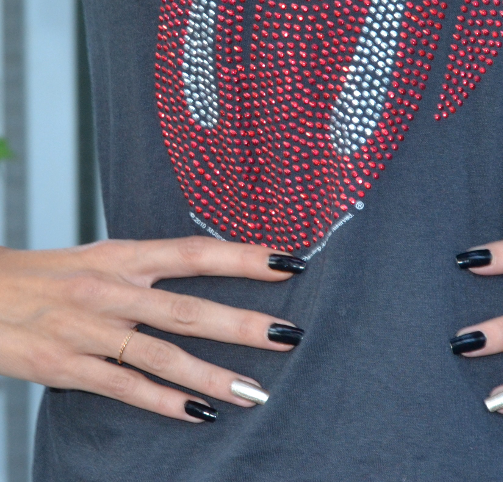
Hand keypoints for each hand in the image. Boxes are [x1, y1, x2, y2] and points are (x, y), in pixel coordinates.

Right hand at [0, 237, 306, 422]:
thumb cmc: (46, 276)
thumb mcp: (100, 259)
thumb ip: (149, 268)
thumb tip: (205, 270)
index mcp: (122, 257)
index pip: (194, 254)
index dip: (243, 257)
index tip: (288, 263)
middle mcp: (110, 290)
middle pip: (188, 310)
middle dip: (242, 325)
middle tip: (288, 336)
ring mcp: (88, 329)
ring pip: (162, 356)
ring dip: (213, 376)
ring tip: (255, 392)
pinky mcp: (65, 365)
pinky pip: (124, 387)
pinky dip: (164, 402)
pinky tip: (200, 414)